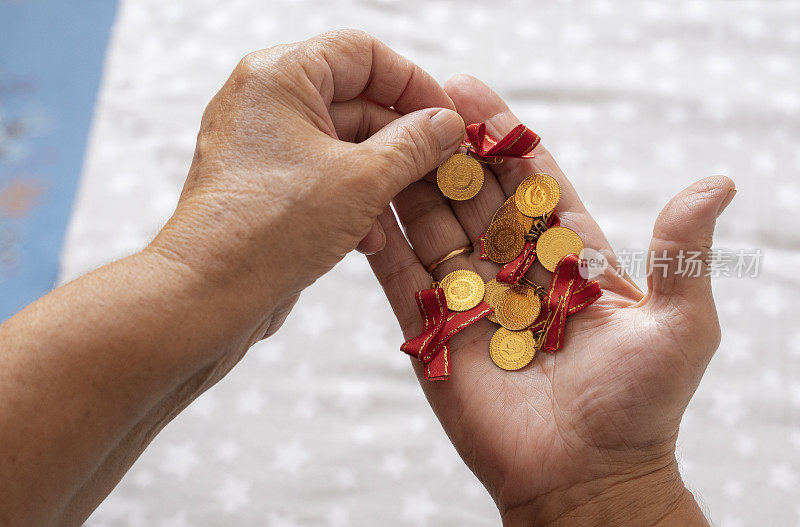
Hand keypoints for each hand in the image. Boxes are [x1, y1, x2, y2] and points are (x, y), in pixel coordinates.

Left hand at [150, 29, 465, 341]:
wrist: (205, 297)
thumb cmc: (273, 228)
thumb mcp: (362, 180)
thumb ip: (414, 144)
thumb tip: (448, 124)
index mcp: (279, 76)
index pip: (363, 54)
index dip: (414, 83)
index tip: (449, 120)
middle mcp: (264, 102)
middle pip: (355, 100)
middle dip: (401, 140)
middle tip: (440, 169)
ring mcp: (261, 146)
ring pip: (343, 145)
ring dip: (381, 177)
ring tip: (402, 209)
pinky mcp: (263, 186)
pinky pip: (322, 177)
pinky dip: (351, 200)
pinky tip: (367, 238)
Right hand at [368, 75, 734, 525]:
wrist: (586, 480)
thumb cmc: (642, 407)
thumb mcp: (678, 324)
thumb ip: (681, 254)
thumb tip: (719, 182)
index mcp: (568, 259)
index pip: (530, 183)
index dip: (503, 138)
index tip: (471, 94)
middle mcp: (514, 271)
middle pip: (474, 197)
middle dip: (447, 151)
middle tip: (414, 103)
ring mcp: (470, 300)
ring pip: (432, 229)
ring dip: (408, 184)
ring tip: (380, 138)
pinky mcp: (433, 333)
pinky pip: (400, 280)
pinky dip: (379, 243)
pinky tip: (361, 204)